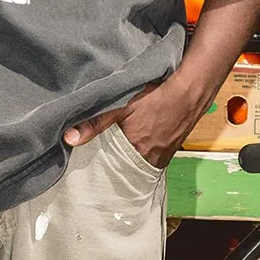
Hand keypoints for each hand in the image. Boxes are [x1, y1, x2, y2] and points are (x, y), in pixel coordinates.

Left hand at [63, 74, 202, 170]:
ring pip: (143, 162)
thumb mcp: (120, 106)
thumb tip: (68, 139)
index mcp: (136, 151)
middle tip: (105, 162)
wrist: (191, 90)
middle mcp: (152, 158)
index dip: (103, 166)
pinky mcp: (174, 147)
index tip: (93, 168)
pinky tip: (142, 144)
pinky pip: (156, 157)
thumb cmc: (155, 96)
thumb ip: (94, 123)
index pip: (113, 168)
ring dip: (133, 159)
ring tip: (121, 154)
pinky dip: (147, 153)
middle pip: (129, 168)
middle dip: (118, 165)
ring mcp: (165, 154)